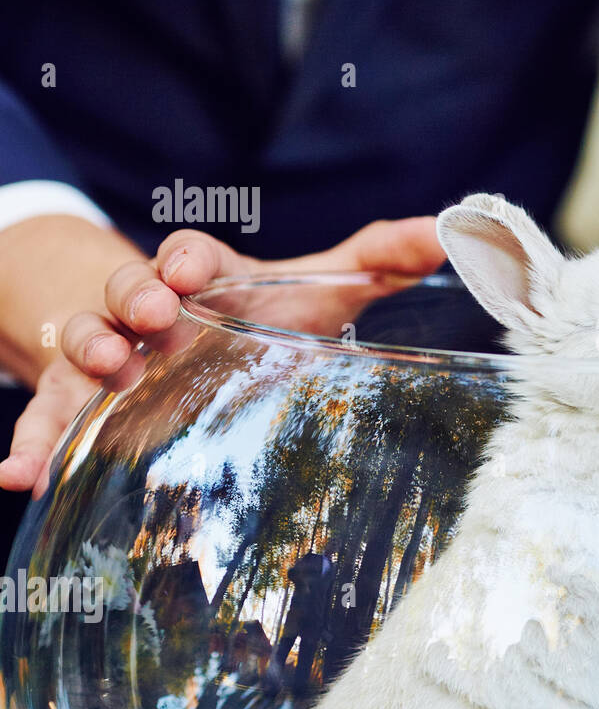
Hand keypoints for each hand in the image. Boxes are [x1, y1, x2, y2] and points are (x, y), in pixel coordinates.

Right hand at [0, 217, 445, 494]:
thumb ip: (380, 261)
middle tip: (151, 308)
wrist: (196, 333)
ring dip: (88, 350)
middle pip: (130, 290)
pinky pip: (50, 419)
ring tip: (102, 368)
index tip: (188, 267)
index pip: (192, 257)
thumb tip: (445, 233)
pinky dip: (31, 445)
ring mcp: (116, 355)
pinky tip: (17, 475)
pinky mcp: (88, 405)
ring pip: (85, 342)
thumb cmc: (267, 308)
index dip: (187, 258)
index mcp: (207, 277)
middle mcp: (153, 308)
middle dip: (135, 294)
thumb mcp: (323, 285)